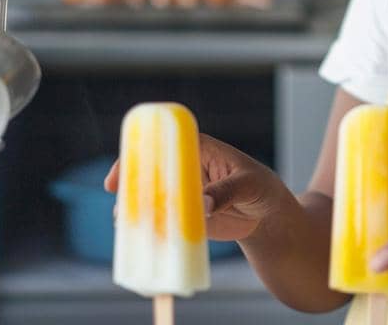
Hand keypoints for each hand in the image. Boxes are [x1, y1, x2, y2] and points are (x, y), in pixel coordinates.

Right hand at [104, 133, 284, 241]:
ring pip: (150, 199)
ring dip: (135, 212)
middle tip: (121, 209)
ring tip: (128, 228)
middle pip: (148, 173)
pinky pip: (161, 222)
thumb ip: (226, 191)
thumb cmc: (259, 187)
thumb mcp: (248, 184)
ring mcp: (179, 194)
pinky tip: (143, 241)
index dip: (136, 156)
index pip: (161, 145)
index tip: (121, 176)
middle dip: (129, 189)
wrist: (266, 215)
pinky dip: (150, 230)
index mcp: (197, 148)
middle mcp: (182, 169)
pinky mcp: (182, 217)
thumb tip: (203, 203)